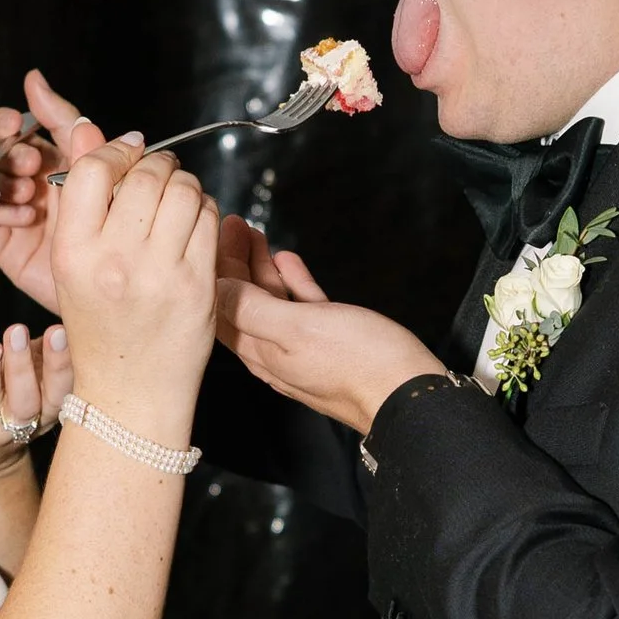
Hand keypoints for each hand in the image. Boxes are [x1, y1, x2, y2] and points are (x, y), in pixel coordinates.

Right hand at [0, 71, 96, 320]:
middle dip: (8, 148)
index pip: (17, 126)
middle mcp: (24, 176)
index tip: (15, 121)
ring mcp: (9, 204)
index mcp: (46, 154)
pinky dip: (1, 210)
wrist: (112, 283)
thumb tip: (35, 79)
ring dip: (7, 178)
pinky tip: (26, 215)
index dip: (8, 120)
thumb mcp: (91, 167)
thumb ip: (66, 126)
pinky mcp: (0, 236)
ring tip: (30, 189)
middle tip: (31, 160)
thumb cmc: (109, 226)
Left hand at [0, 319, 73, 492]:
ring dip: (20, 366)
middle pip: (55, 396)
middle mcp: (36, 421)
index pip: (74, 385)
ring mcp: (5, 428)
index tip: (87, 331)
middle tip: (58, 331)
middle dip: (59, 364)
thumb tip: (64, 317)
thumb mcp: (27, 379)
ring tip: (16, 331)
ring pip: (21, 401)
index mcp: (53, 407)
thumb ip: (41, 355)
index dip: (80, 360)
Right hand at [52, 141, 216, 441]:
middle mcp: (115, 261)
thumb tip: (95, 132)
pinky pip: (209, 219)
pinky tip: (192, 226)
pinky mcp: (198, 284)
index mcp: (73, 253)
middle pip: (145, 174)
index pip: (93, 169)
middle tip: (158, 175)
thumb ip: (80, 202)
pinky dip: (205, 210)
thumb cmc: (100, 326)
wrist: (130, 390)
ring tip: (176, 200)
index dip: (115, 152)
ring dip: (183, 184)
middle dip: (156, 165)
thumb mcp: (71, 267)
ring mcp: (160, 274)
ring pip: (183, 189)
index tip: (127, 156)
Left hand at [216, 219, 442, 437]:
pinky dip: (292, 282)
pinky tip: (289, 262)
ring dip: (261, 268)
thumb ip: (253, 309)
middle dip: (234, 262)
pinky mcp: (329, 343)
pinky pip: (301, 308)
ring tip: (255, 235)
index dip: (214, 268)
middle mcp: (274, 354)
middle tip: (233, 225)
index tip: (210, 235)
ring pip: (271, 302)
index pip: (222, 306)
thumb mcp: (297, 329)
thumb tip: (216, 288)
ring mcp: (301, 348)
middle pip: (243, 301)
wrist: (407, 394)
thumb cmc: (359, 364)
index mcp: (260, 351)